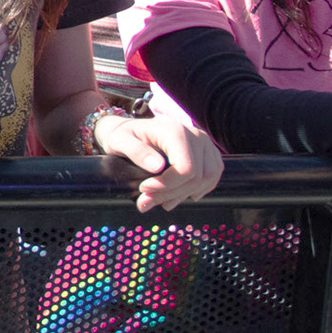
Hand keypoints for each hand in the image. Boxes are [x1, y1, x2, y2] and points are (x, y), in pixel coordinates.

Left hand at [93, 114, 223, 212]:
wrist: (129, 130)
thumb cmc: (122, 135)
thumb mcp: (119, 140)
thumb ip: (137, 151)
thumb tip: (157, 167)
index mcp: (174, 131)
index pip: (186, 168)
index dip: (167, 185)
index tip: (144, 189)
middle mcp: (195, 135)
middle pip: (196, 177)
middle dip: (171, 194)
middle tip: (146, 202)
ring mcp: (205, 144)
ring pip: (207, 179)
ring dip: (184, 195)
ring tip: (161, 202)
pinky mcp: (208, 153)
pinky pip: (212, 177)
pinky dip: (198, 190)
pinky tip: (179, 195)